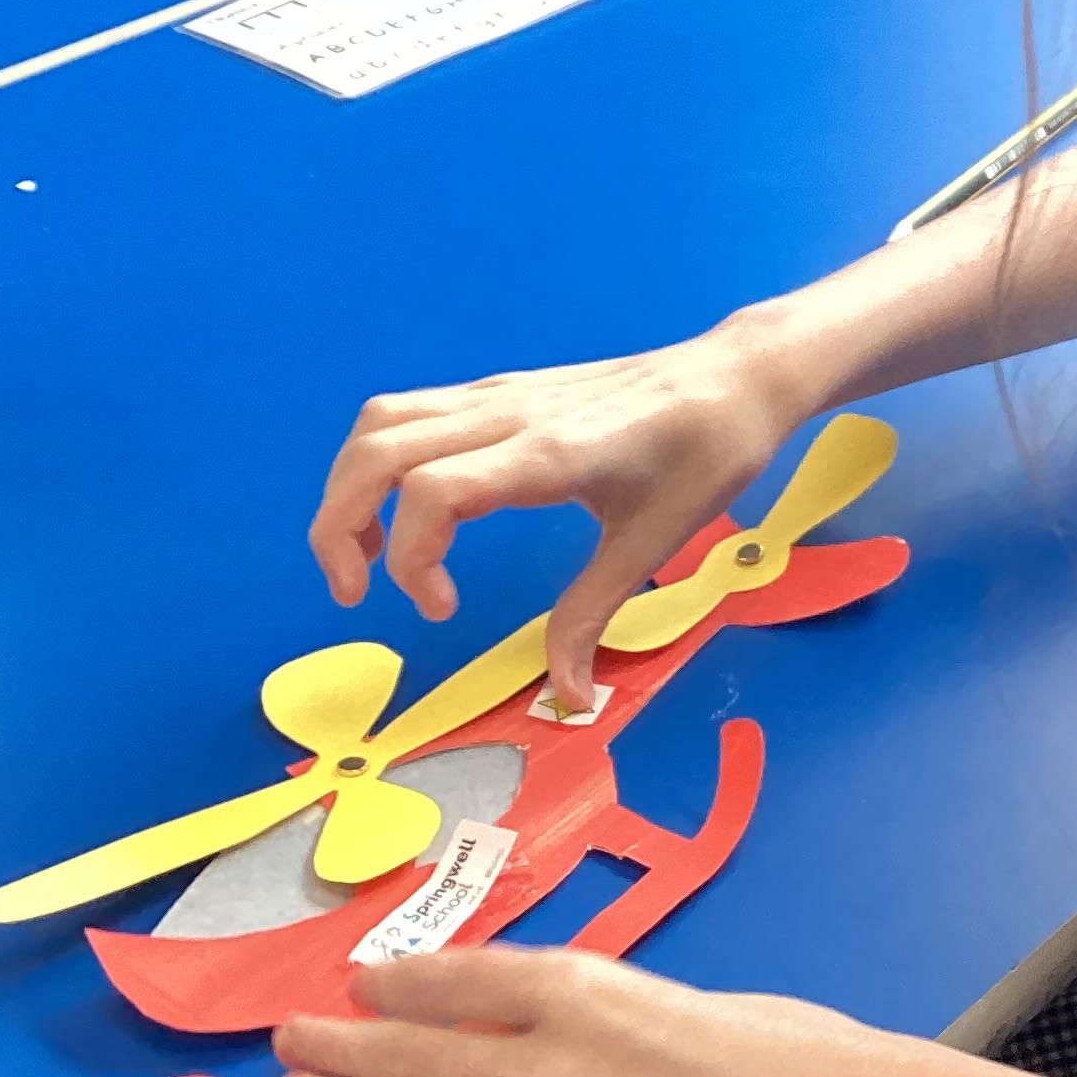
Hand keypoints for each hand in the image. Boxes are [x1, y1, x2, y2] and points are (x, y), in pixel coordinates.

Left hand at [273, 946, 923, 1076]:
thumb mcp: (681, 997)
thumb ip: (601, 1012)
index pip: (453, 981)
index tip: (354, 987)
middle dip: (338, 1047)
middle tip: (287, 1041)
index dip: (392, 986)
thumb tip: (535, 1025)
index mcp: (585, 991)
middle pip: (413, 1055)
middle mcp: (550, 1064)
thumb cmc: (790, 1053)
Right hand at [309, 318, 806, 706]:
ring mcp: (501, 394)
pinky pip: (412, 412)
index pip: (431, 489)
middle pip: (377, 449)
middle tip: (357, 595)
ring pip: (382, 422)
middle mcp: (510, 413)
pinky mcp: (503, 390)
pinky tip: (410, 514)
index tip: (442, 611)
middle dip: (339, 525)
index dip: (412, 559)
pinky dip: (381, 462)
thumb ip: (593, 615)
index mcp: (549, 453)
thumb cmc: (707, 454)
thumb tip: (567, 698)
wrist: (736, 378)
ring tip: (369, 557)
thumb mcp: (654, 543)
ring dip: (350, 489)